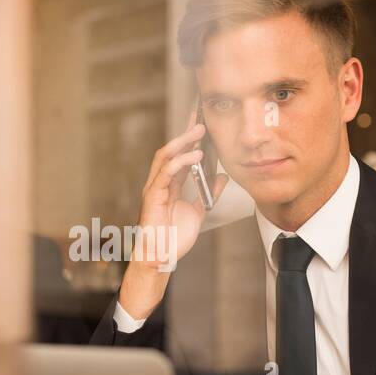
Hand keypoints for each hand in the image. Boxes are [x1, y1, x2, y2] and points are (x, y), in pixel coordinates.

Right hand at [119, 107, 228, 318]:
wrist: (161, 258)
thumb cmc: (174, 239)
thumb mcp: (199, 211)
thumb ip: (209, 193)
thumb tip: (222, 176)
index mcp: (169, 185)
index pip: (179, 155)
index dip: (189, 137)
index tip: (201, 120)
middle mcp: (159, 182)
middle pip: (171, 149)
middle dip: (185, 132)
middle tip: (201, 115)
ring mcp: (154, 188)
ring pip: (166, 156)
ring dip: (183, 141)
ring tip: (200, 129)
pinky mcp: (153, 196)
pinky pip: (166, 173)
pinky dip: (181, 161)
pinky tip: (196, 155)